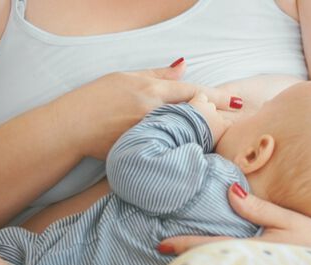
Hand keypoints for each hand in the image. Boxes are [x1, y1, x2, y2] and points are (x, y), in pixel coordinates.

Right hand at [52, 59, 242, 159]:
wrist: (71, 126)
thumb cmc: (95, 99)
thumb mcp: (125, 78)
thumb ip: (157, 74)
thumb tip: (184, 66)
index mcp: (150, 90)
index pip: (192, 92)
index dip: (217, 97)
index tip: (239, 102)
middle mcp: (152, 111)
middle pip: (195, 114)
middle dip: (218, 119)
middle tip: (237, 123)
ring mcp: (148, 133)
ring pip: (185, 134)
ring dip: (203, 135)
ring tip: (219, 138)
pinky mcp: (141, 149)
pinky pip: (168, 149)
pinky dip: (182, 148)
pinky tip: (193, 152)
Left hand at [160, 184, 310, 254]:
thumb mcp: (289, 220)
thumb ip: (259, 208)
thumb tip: (230, 191)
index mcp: (253, 251)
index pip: (212, 247)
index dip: (184, 245)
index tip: (160, 244)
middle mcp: (250, 264)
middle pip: (208, 261)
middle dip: (184, 256)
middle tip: (158, 248)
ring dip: (197, 258)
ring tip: (174, 251)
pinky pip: (231, 264)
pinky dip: (214, 259)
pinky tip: (204, 255)